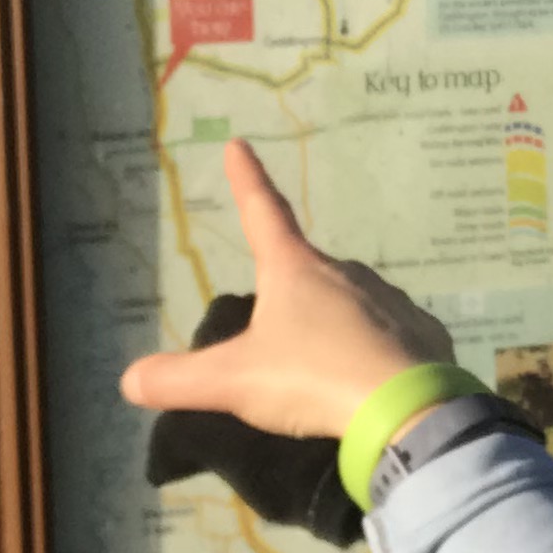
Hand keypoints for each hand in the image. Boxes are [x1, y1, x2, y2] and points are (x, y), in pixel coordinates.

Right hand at [119, 140, 454, 435]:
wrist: (406, 408)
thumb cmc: (311, 379)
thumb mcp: (234, 382)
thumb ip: (180, 381)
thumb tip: (130, 380)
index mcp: (296, 269)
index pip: (263, 211)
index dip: (247, 180)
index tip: (239, 145)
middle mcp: (346, 273)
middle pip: (307, 271)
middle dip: (290, 292)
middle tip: (276, 336)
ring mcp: (390, 301)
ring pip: (350, 304)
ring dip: (332, 326)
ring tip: (318, 371)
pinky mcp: (422, 333)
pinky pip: (387, 337)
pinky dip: (370, 354)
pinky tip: (364, 383)